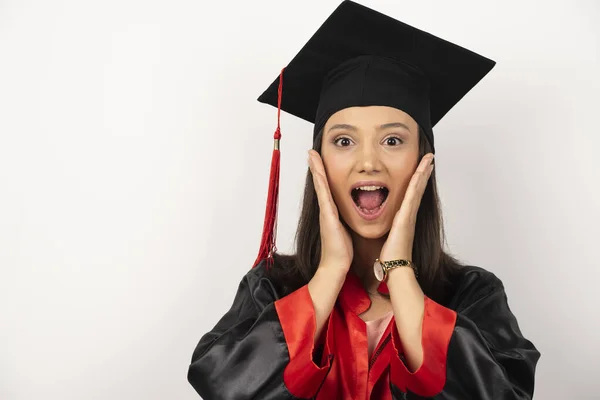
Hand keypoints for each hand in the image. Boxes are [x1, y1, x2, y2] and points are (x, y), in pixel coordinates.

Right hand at [308, 149, 353, 272]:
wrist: (336, 266)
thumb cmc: (342, 251)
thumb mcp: (345, 231)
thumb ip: (345, 222)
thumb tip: (351, 217)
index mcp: (331, 212)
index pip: (326, 188)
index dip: (322, 174)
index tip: (319, 160)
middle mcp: (326, 209)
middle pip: (320, 183)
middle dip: (316, 167)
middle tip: (312, 151)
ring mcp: (325, 212)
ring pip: (320, 186)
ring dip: (316, 169)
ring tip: (312, 155)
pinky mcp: (327, 216)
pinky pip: (323, 195)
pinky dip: (320, 182)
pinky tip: (318, 172)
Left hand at [380, 153, 434, 264]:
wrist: (396, 267)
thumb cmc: (391, 256)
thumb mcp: (389, 238)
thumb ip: (389, 230)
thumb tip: (387, 229)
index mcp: (404, 218)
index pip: (412, 194)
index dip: (417, 180)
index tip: (421, 168)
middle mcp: (409, 214)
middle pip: (419, 188)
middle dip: (424, 172)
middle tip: (429, 157)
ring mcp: (409, 215)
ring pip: (418, 188)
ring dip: (423, 172)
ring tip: (429, 159)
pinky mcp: (406, 217)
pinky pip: (412, 195)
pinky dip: (417, 183)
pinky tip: (420, 172)